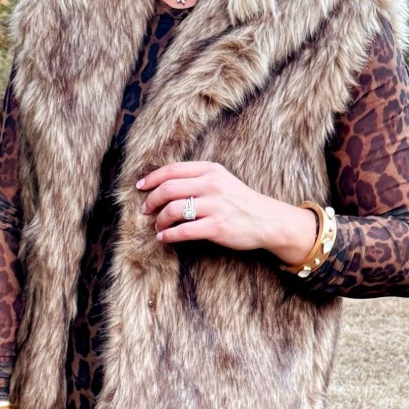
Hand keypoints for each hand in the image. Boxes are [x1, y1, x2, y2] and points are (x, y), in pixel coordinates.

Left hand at [135, 159, 317, 265]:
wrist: (268, 220)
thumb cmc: (241, 202)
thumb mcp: (222, 181)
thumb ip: (198, 179)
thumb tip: (165, 186)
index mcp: (211, 170)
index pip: (173, 170)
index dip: (152, 178)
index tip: (140, 187)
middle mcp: (212, 185)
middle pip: (168, 189)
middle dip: (151, 200)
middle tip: (145, 210)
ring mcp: (214, 206)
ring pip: (173, 210)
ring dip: (159, 220)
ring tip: (157, 227)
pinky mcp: (217, 226)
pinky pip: (183, 231)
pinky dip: (168, 235)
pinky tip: (164, 238)